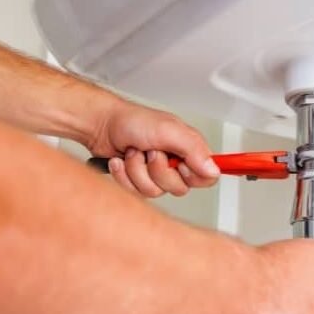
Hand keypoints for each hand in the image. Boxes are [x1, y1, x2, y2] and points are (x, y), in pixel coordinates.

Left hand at [88, 100, 219, 196]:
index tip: (179, 164)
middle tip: (151, 152)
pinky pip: (136, 193)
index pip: (208, 176)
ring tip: (133, 153)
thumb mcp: (168, 130)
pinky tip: (122, 161)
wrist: (100, 125)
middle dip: (158, 171)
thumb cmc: (132, 121)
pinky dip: (124, 175)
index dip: (193, 176)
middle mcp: (175, 162)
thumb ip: (194, 149)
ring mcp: (157, 173)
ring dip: (138, 171)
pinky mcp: (140, 181)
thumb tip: (213, 169)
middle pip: (179, 188)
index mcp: (189, 149)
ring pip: (155, 192)